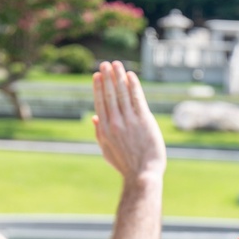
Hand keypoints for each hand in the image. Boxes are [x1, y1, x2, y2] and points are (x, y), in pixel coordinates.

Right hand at [91, 61, 166, 181]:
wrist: (142, 174)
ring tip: (117, 64)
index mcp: (104, 130)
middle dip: (107, 77)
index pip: (100, 103)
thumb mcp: (107, 150)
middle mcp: (115, 123)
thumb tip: (94, 117)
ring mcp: (129, 121)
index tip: (97, 75)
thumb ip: (99, 133)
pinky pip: (137, 98)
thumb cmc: (125, 164)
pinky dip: (133, 85)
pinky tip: (131, 76)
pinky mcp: (144, 121)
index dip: (98, 87)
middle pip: (110, 94)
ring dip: (119, 77)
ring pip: (122, 93)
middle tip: (105, 64)